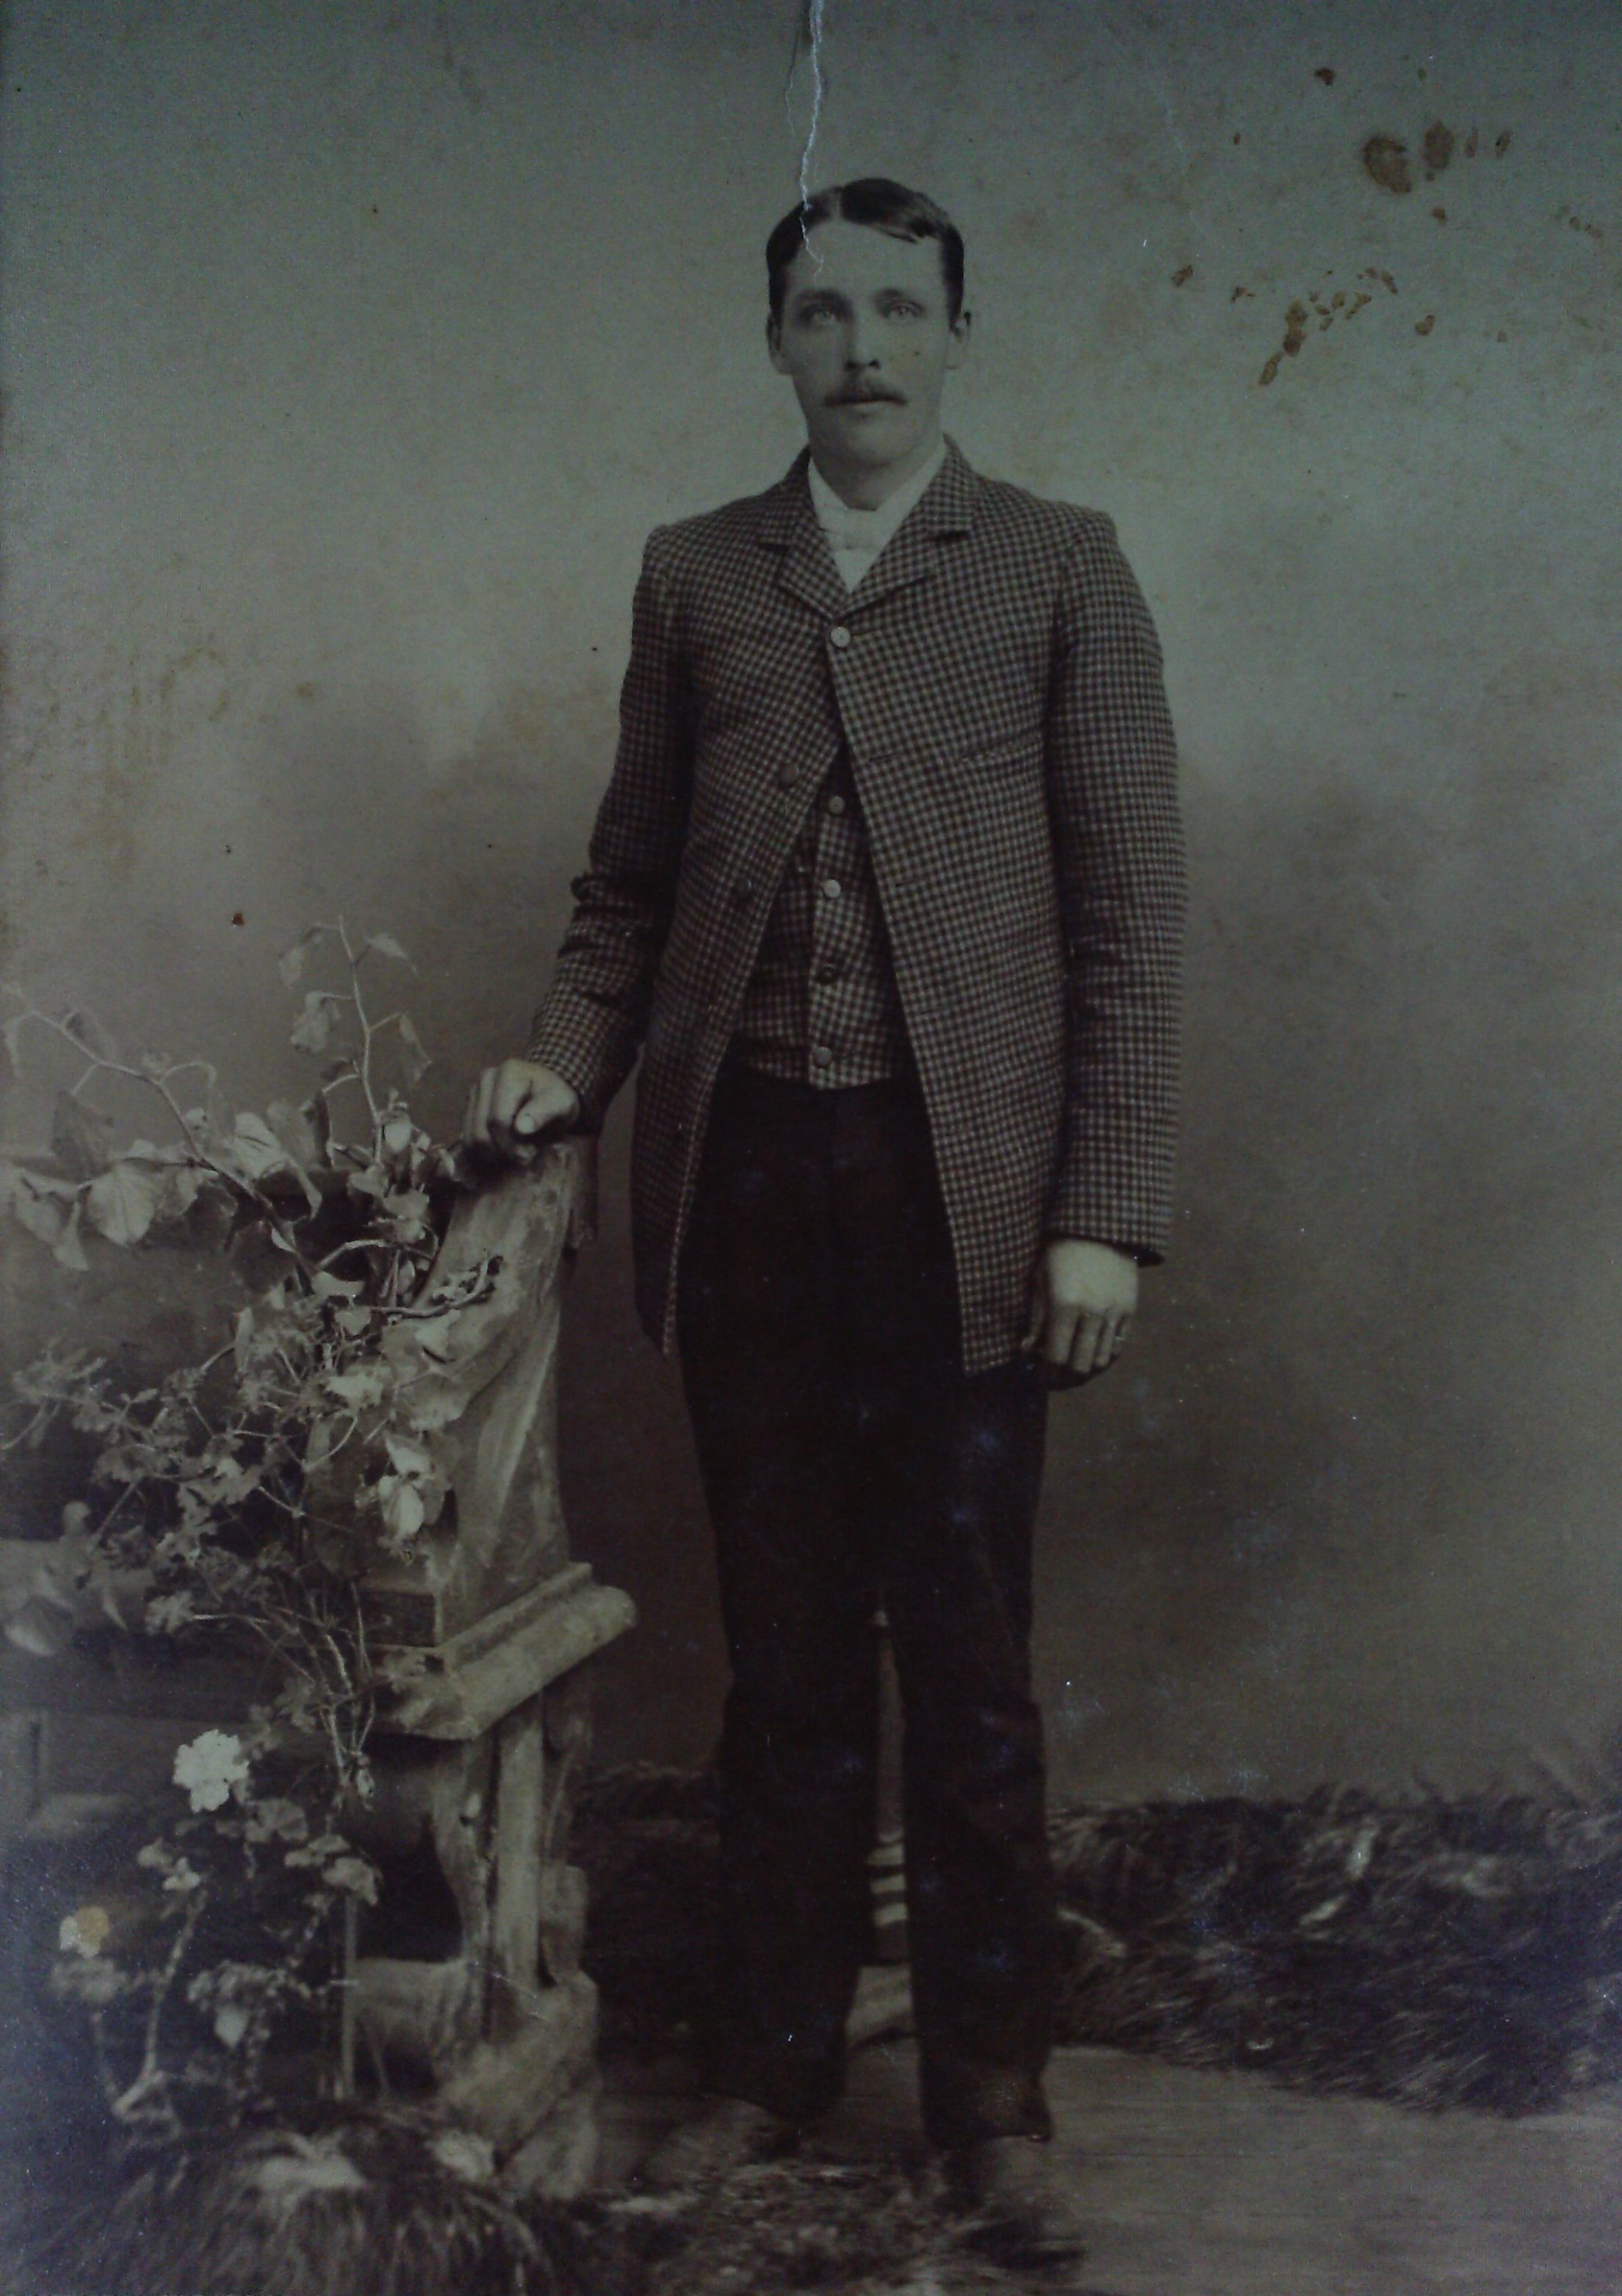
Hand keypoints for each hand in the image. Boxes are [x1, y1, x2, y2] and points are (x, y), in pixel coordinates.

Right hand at [462, 1060, 580, 1165]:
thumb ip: (544, 1113)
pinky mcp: (470, 1105)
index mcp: (509, 1073)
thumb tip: (520, 1128)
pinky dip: (484, 1150)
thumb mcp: (562, 1104)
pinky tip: (503, 1149)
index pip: (499, 1119)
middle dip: (502, 1151)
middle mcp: (487, 1078)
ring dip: (492, 1153)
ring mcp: (475, 1091)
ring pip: (471, 1136)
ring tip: (514, 1153)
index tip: (529, 1155)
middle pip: (482, 1129)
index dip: (512, 1144)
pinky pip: (467, 1137)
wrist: (547, 1092)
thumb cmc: (556, 1098)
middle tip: (523, 1157)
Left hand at [1022, 1239, 1138, 1383]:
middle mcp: (1092, 1314)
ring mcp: (1114, 1313)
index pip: (1056, 1357)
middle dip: (1065, 1378)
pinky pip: (1118, 1346)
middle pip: (1081, 1366)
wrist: (1101, 1228)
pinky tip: (1091, 1352)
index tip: (1040, 1376)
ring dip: (1086, 1369)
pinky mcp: (1130, 1310)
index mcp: (1065, 1306)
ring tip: (1073, 1366)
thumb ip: (1036, 1319)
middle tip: (1055, 1377)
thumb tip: (1027, 1351)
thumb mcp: (1040, 1280)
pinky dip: (1104, 1356)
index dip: (1047, 1374)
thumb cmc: (1061, 1252)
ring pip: (1101, 1361)